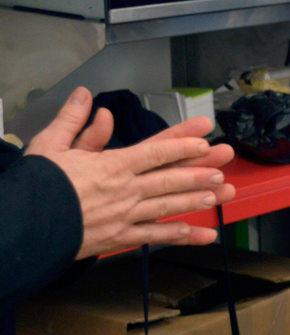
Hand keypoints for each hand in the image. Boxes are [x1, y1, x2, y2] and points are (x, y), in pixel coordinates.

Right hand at [26, 87, 236, 257]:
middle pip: (169, 178)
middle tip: (223, 165)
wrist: (22, 226)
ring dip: (195, 199)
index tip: (204, 138)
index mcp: (110, 166)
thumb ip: (72, 120)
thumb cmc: (36, 185)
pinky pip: (153, 236)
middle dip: (199, 170)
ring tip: (220, 195)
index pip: (154, 151)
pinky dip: (177, 235)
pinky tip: (199, 233)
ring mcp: (123, 216)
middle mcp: (123, 190)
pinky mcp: (118, 238)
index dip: (182, 143)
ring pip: (167, 206)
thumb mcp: (49, 145)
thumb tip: (86, 96)